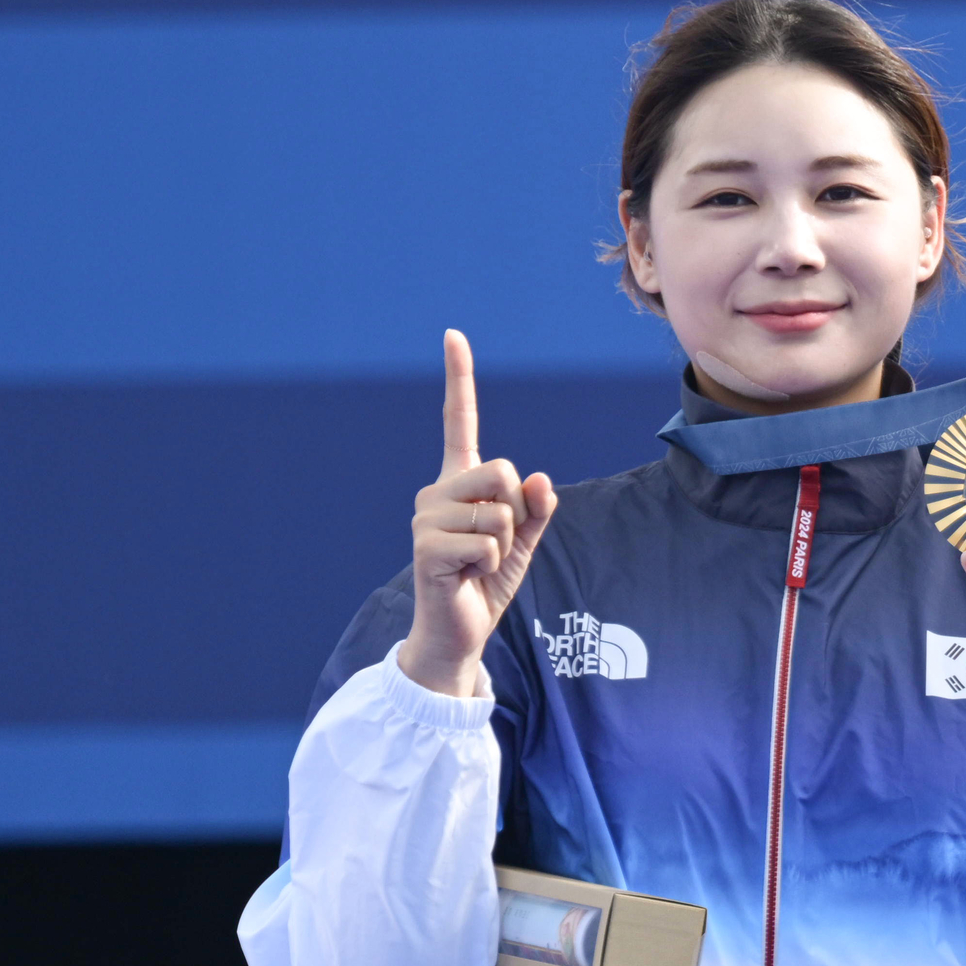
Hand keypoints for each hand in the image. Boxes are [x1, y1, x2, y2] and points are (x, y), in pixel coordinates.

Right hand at [399, 329, 559, 699]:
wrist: (459, 630)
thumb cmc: (486, 581)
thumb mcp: (524, 541)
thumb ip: (536, 509)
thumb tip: (539, 479)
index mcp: (459, 483)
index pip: (458, 422)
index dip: (458, 379)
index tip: (453, 335)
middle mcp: (436, 492)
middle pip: (500, 470)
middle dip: (514, 510)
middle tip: (494, 543)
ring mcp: (426, 518)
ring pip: (498, 511)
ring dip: (505, 544)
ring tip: (479, 562)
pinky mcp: (426, 547)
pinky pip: (488, 542)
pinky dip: (493, 563)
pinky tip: (468, 575)